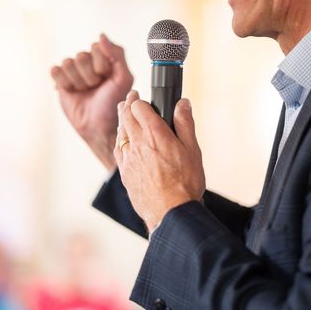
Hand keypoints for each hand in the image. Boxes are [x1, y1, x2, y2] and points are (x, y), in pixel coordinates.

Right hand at [51, 34, 133, 170]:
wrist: (98, 126)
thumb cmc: (113, 103)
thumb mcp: (124, 78)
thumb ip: (117, 54)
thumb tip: (101, 35)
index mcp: (105, 58)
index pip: (96, 47)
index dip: (101, 65)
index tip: (107, 78)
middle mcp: (89, 61)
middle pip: (81, 56)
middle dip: (90, 76)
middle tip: (95, 88)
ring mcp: (74, 70)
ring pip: (68, 63)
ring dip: (78, 81)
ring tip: (85, 91)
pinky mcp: (60, 80)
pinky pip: (55, 70)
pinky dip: (64, 82)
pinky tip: (72, 91)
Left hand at [114, 90, 204, 231]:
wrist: (171, 212)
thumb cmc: (185, 183)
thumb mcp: (192, 149)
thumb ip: (185, 123)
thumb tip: (182, 103)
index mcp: (155, 134)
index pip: (139, 107)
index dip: (139, 100)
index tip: (141, 97)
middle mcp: (138, 143)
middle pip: (125, 116)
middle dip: (127, 104)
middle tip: (131, 98)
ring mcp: (128, 159)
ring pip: (119, 132)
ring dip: (121, 120)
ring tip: (124, 113)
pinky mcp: (125, 173)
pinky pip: (118, 150)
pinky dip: (120, 139)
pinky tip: (123, 140)